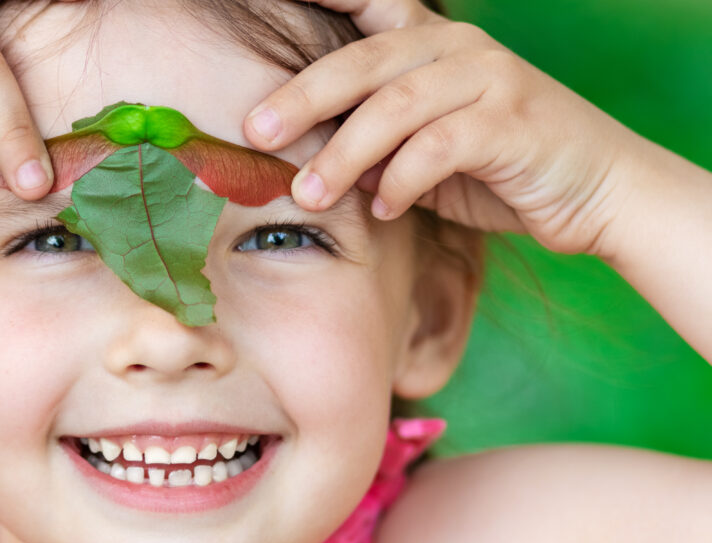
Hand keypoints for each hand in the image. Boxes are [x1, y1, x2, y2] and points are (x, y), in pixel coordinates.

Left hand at [243, 0, 646, 257]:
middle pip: (363, 61)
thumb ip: (375, 148)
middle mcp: (458, 46)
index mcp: (431, 43)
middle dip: (303, 97)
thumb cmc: (498, 171)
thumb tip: (310, 167)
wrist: (598, 191)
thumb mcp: (424, 155)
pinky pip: (437, 147)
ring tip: (308, 196)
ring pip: (394, 107)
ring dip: (344, 155)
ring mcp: (490, 77)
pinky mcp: (511, 121)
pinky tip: (384, 210)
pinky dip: (401, 182)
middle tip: (255, 132)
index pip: (370, 3)